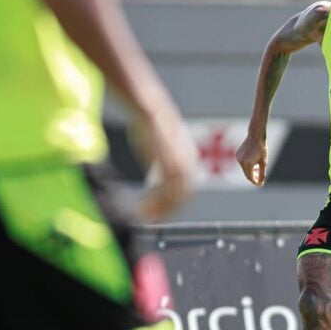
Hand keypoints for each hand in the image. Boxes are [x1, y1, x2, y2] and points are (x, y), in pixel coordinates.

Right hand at [133, 104, 195, 221]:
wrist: (151, 109)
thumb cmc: (152, 125)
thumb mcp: (164, 144)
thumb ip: (167, 158)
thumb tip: (162, 165)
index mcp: (189, 160)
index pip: (187, 189)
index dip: (175, 203)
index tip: (162, 213)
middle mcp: (188, 164)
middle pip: (183, 196)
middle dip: (168, 210)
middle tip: (153, 220)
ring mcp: (179, 164)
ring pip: (173, 196)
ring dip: (159, 209)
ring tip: (144, 217)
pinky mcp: (167, 164)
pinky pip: (163, 191)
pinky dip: (152, 203)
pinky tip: (140, 208)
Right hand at [236, 132, 267, 185]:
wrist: (255, 136)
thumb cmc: (262, 149)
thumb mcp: (264, 162)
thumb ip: (262, 173)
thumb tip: (261, 182)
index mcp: (248, 164)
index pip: (250, 178)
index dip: (256, 182)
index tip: (261, 184)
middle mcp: (241, 162)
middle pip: (247, 174)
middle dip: (253, 177)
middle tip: (260, 179)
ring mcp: (238, 158)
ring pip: (244, 169)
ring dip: (251, 171)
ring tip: (258, 169)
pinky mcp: (237, 155)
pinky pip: (242, 163)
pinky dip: (247, 165)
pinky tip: (254, 162)